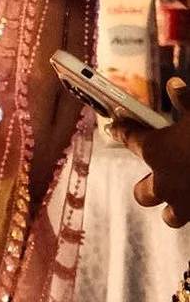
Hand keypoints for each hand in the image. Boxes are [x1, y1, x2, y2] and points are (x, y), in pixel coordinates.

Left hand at [133, 73, 189, 226]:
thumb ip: (184, 99)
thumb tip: (175, 85)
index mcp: (156, 151)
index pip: (129, 138)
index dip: (123, 130)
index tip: (118, 127)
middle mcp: (164, 182)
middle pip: (143, 193)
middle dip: (146, 185)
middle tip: (154, 175)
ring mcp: (185, 204)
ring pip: (170, 216)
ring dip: (172, 208)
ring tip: (180, 195)